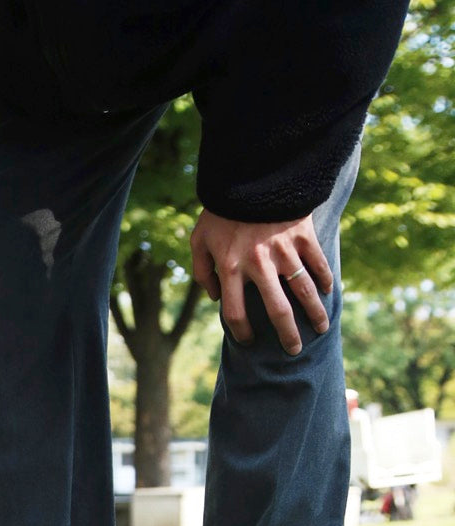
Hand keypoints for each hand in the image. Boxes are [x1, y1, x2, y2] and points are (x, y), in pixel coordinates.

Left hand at [190, 209, 333, 355]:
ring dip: (314, 313)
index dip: (242, 332)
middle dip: (287, 334)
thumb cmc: (221, 212)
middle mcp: (258, 263)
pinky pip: (317, 263)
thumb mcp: (199, 240)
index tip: (249, 341)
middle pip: (277, 309)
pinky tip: (326, 293)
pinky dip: (324, 279)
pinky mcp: (302, 235)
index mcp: (230, 268)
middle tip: (294, 351)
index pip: (235, 313)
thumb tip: (215, 299)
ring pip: (303, 289)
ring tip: (321, 330)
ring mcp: (283, 250)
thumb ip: (202, 272)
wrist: (251, 175)